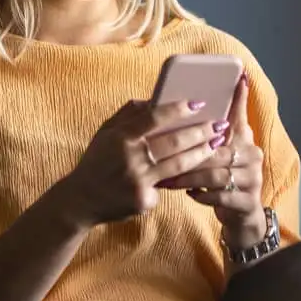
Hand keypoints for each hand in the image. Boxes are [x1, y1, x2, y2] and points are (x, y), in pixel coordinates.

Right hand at [51, 96, 226, 228]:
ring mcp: (138, 180)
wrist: (80, 199)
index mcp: (120, 137)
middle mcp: (130, 158)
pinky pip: (166, 187)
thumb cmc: (96, 161)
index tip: (198, 103)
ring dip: (202, 153)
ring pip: (179, 165)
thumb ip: (128, 114)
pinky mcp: (143, 200)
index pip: (154, 118)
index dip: (178, 109)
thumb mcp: (105, 133)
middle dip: (201, 132)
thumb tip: (154, 100)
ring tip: (217, 144)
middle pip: (174, 142)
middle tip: (220, 124)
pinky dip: (175, 180)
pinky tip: (191, 175)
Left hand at [157, 75, 265, 239]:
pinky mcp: (248, 201)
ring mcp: (253, 178)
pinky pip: (221, 196)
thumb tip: (182, 108)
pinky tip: (190, 194)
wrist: (240, 216)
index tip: (239, 77)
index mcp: (242, 139)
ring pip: (216, 173)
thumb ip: (202, 136)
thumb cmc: (219, 180)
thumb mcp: (214, 155)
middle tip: (161, 155)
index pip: (240, 114)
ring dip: (189, 177)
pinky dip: (202, 195)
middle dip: (188, 153)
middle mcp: (252, 154)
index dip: (240, 97)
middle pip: (217, 148)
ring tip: (168, 180)